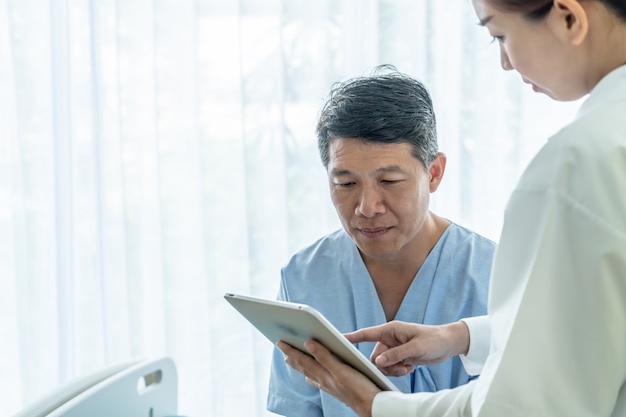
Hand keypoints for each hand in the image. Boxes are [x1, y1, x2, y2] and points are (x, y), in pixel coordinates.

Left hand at [277, 340, 380, 416]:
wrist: (372, 407)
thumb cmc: (359, 389)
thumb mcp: (341, 370)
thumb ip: (324, 357)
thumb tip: (308, 344)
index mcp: (324, 374)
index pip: (303, 360)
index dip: (291, 350)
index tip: (280, 342)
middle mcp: (324, 380)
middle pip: (304, 366)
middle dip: (293, 356)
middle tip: (282, 348)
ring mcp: (330, 386)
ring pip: (310, 373)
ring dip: (301, 365)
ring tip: (292, 360)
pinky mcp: (337, 389)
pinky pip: (319, 381)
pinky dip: (313, 377)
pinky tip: (312, 379)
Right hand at [344, 320, 469, 376]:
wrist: (448, 343)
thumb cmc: (434, 339)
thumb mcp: (416, 348)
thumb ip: (396, 354)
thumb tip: (378, 363)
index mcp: (390, 330)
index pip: (366, 333)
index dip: (351, 337)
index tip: (338, 340)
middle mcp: (389, 338)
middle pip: (374, 356)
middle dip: (385, 365)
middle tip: (402, 367)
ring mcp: (393, 348)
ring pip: (382, 365)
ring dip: (393, 370)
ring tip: (408, 367)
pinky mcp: (399, 356)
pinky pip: (390, 368)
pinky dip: (398, 371)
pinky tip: (410, 367)